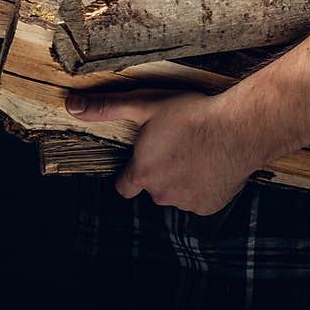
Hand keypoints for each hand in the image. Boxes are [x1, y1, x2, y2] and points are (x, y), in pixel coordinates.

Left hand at [66, 88, 254, 215]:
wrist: (239, 128)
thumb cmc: (192, 114)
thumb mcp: (145, 104)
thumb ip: (107, 108)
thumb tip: (71, 106)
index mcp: (143, 173)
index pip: (124, 187)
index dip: (132, 172)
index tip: (144, 158)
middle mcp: (161, 194)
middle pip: (153, 188)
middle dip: (161, 172)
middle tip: (177, 145)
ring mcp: (187, 202)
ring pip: (178, 193)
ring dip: (183, 179)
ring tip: (197, 152)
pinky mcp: (210, 205)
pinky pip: (201, 199)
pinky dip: (205, 185)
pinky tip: (213, 163)